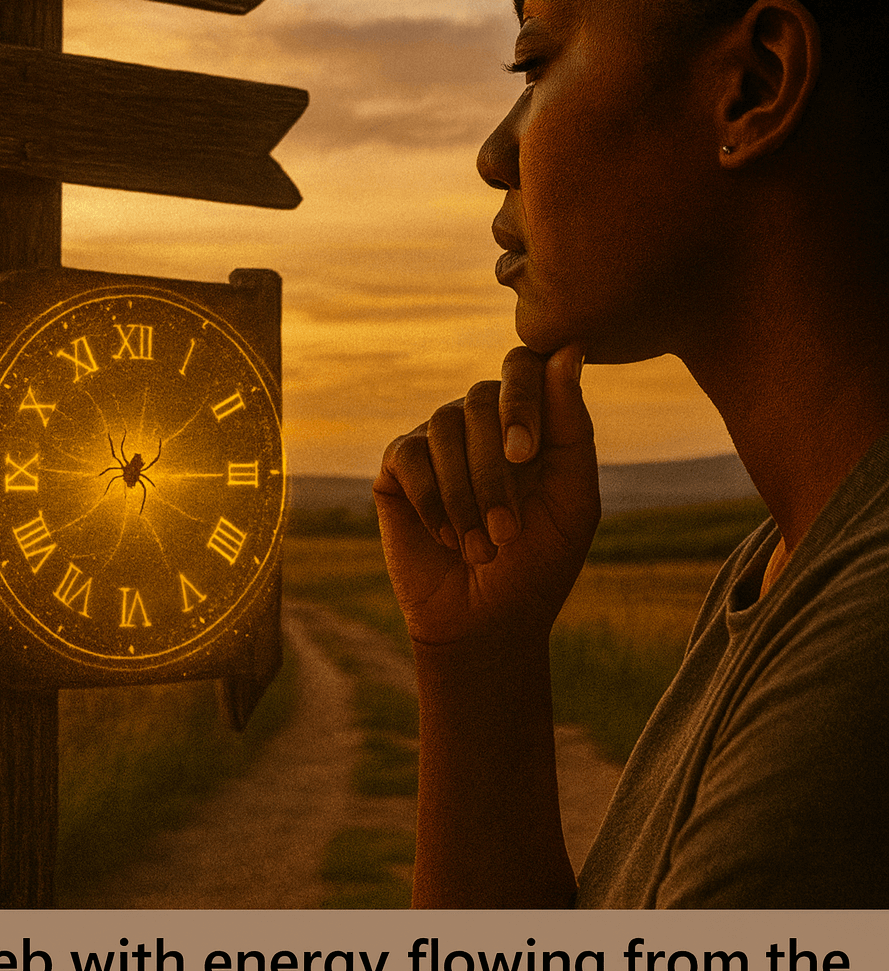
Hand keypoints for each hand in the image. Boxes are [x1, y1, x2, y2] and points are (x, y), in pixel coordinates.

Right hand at [374, 345, 599, 649]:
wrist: (488, 621)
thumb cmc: (539, 562)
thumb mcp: (572, 498)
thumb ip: (572, 425)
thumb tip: (569, 349)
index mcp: (528, 417)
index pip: (524, 366)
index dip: (522, 399)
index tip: (526, 455)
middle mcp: (479, 417)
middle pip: (480, 400)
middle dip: (495, 472)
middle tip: (507, 531)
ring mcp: (437, 436)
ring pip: (444, 427)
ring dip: (466, 495)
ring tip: (481, 548)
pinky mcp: (398, 465)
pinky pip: (410, 455)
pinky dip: (432, 500)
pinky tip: (448, 537)